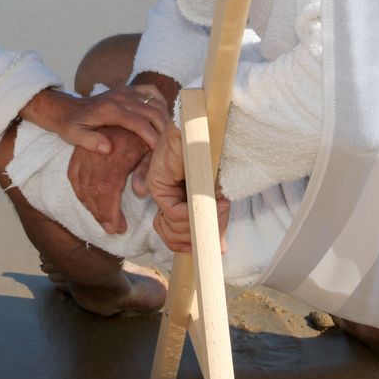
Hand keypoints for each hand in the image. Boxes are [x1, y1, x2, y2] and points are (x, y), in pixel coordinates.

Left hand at [22, 85, 168, 156]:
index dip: (152, 137)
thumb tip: (108, 148)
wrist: (67, 108)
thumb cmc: (72, 125)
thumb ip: (90, 142)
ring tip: (171, 137)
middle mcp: (121, 97)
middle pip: (153, 112)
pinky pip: (151, 92)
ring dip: (166, 118)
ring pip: (156, 102)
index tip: (160, 152)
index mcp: (110, 109)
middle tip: (171, 148)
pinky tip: (164, 116)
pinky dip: (161, 102)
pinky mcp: (129, 89)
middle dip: (164, 130)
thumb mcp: (74, 136)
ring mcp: (126, 91)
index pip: (139, 123)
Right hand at [68, 125, 148, 233]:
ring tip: (104, 222)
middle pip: (93, 192)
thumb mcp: (148, 148)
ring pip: (82, 187)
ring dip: (92, 208)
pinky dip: (81, 194)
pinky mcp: (78, 153)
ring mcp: (84, 154)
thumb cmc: (140, 133)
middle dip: (102, 214)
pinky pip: (74, 178)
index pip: (107, 189)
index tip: (118, 227)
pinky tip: (90, 205)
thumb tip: (139, 192)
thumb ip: (146, 169)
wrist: (122, 111)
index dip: (111, 212)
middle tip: (113, 229)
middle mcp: (96, 155)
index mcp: (115, 154)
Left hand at [146, 127, 229, 253]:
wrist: (207, 129)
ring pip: (172, 228)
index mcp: (178, 199)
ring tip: (215, 209)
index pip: (174, 236)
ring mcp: (159, 190)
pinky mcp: (157, 182)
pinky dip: (193, 213)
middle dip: (195, 237)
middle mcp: (165, 197)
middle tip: (213, 227)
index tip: (213, 246)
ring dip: (197, 224)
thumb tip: (220, 250)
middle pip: (172, 237)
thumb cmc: (215, 157)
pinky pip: (174, 212)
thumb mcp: (218, 196)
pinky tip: (207, 202)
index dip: (190, 244)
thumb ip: (214, 220)